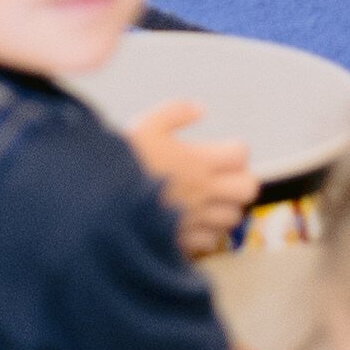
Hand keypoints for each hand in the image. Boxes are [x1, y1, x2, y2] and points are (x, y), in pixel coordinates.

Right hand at [126, 102, 257, 259]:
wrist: (102, 205)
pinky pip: (211, 239)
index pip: (241, 154)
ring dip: (225, 208)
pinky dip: (207, 232)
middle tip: (223, 178)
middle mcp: (203, 191)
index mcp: (197, 161)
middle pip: (248, 189)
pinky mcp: (184, 240)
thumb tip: (199, 109)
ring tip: (208, 201)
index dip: (234, 151)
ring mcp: (196, 217)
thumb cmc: (122, 164)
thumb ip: (175, 113)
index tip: (221, 152)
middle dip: (239, 182)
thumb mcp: (145, 125)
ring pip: (233, 217)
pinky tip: (192, 221)